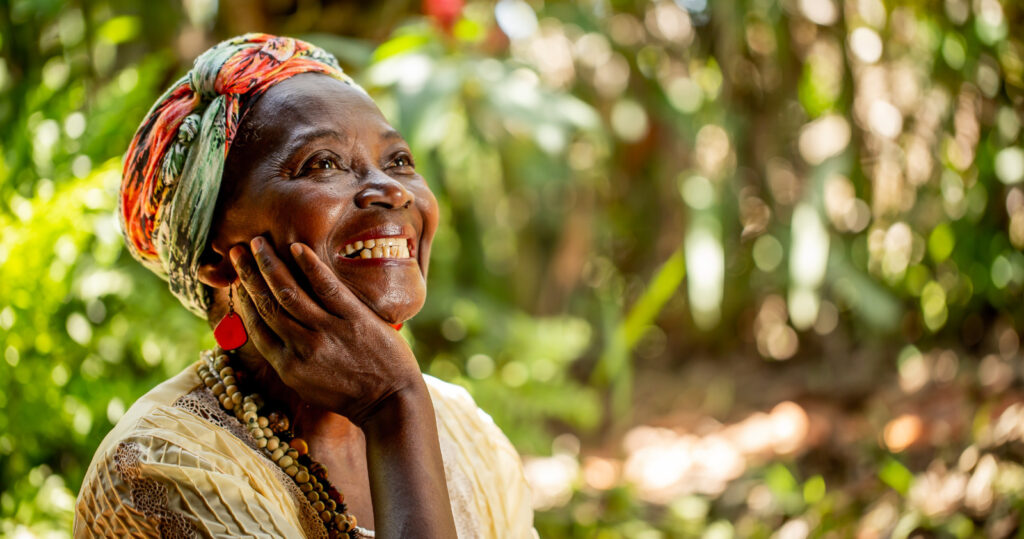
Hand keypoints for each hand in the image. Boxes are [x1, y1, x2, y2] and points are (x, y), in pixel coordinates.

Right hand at [229, 236, 424, 426]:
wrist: (391, 403)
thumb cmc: (351, 396)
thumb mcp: (309, 388)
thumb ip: (289, 362)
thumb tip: (271, 337)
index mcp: (287, 367)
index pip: (256, 327)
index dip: (243, 300)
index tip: (236, 280)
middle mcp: (302, 348)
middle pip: (267, 305)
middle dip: (249, 276)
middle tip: (237, 251)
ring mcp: (327, 332)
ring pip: (289, 293)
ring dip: (270, 265)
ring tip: (259, 244)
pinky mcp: (353, 320)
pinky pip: (326, 287)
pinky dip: (309, 266)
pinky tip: (297, 248)